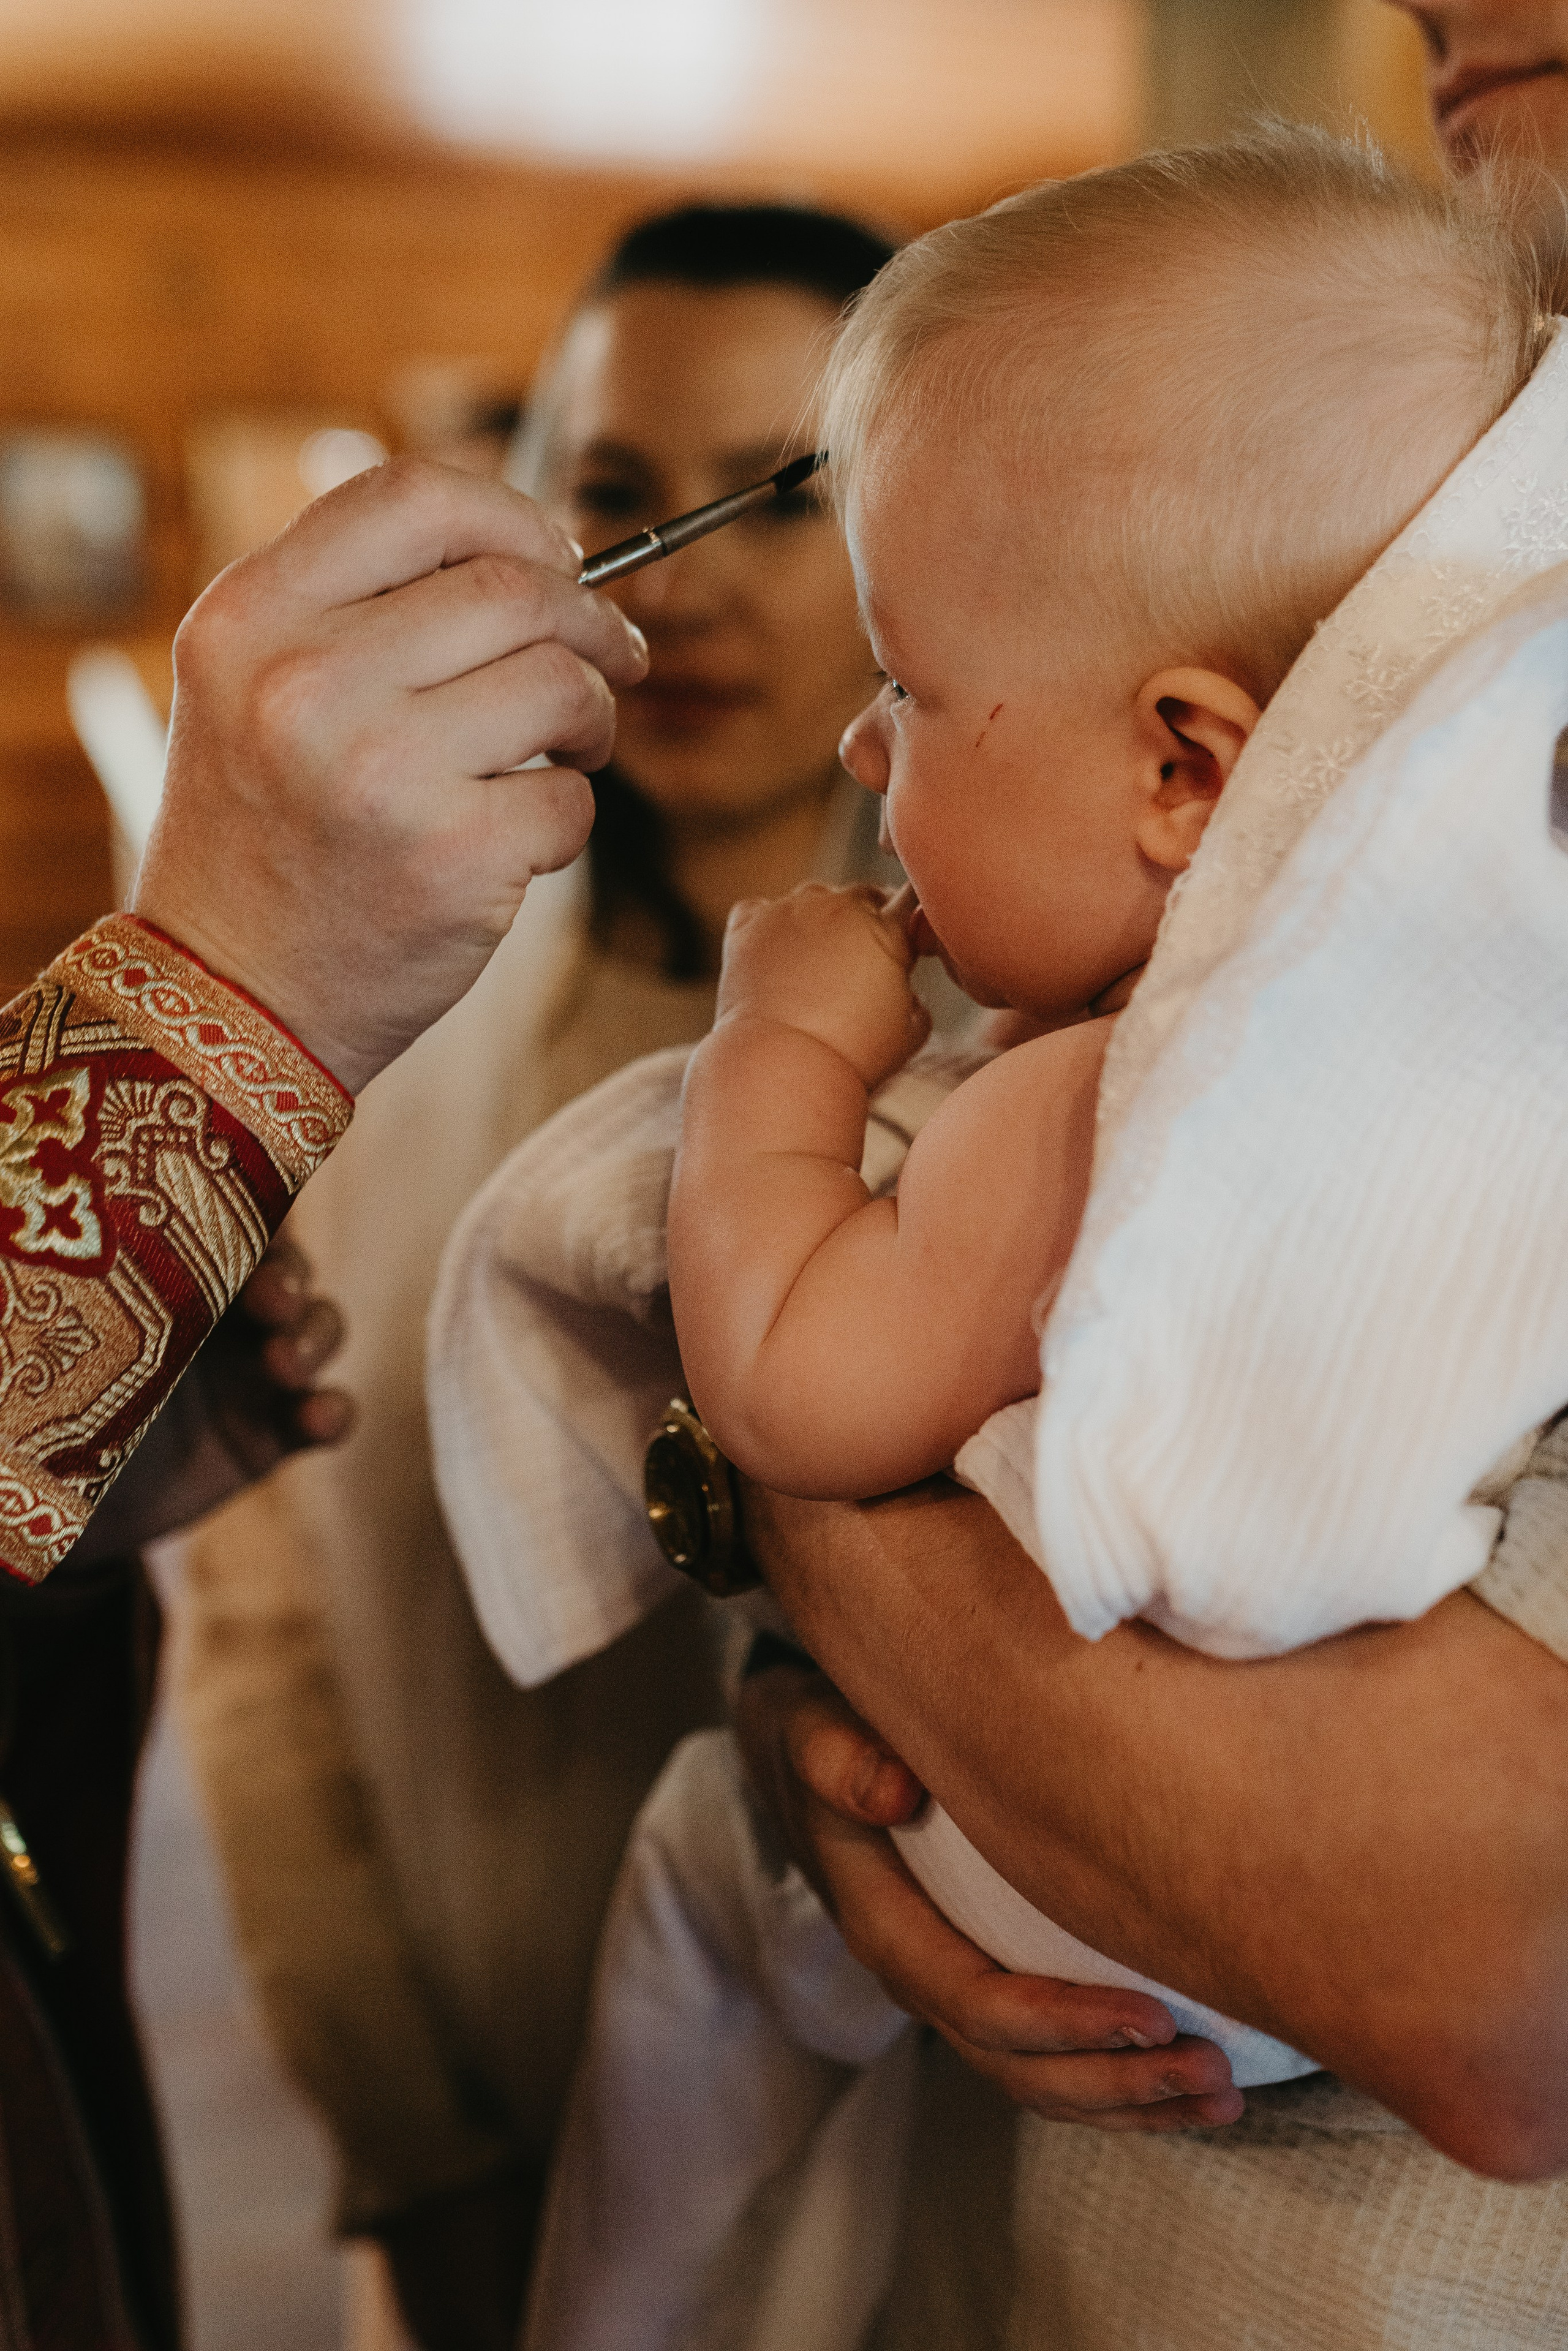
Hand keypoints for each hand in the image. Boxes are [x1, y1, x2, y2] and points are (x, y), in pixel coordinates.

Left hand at [69, 1236, 351, 1563]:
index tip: (249, 1226)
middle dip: (288, 1279)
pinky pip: (325, 1414)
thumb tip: (11, 1230)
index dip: (251, 1214)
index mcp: (170, 1275)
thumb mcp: (47, 1346)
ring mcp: (254, 1372)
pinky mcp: (272, 1434)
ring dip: (315, 1338)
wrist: (56, 1507)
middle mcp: (223, 1313)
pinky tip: (319, 1419)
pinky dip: (333, 1412)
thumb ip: (58, 1303)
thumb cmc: (46, 1408)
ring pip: (319, 1329)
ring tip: (287, 1363)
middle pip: (285, 1270)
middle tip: (271, 1301)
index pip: (226, 1222)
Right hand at [135, 460, 648, 1093]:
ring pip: (559, 684)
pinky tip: (521, 838)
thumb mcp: (251, 684)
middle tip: (612, 658)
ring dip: (593, 713)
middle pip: (514, 587)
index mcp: (251, 617)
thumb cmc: (267, 831)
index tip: (559, 558)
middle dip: (589, 620)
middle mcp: (306, 683)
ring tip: (569, 745)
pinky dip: (565, 816)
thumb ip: (355, 602)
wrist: (230, 994)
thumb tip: (528, 549)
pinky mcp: (450, 860)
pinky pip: (569, 798)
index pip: (414, 496)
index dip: (514, 516)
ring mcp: (380, 773)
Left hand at [716, 882, 930, 1089]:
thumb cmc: (851, 1056)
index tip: (903, 936)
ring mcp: (790, 911)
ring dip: (816, 919)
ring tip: (811, 962)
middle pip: (860, 895)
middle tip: (856, 956)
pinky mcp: (747, 924)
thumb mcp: (909, 1036)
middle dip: (864, 918)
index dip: (908, 916)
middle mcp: (839, 908)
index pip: (910, 900)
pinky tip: (769, 955)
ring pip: (811, 898)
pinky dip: (765, 925)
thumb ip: (917, 1004)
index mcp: (886, 932)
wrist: (782, 1064)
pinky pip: (758, 909)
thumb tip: (909, 996)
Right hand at [735, 1659, 1243, 2131]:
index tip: (1151, 2018)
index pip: (977, 2001)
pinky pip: (1049, 2055)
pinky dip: (1117, 2078)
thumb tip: (893, 1792)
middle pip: (1019, 2064)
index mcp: (884, 1925)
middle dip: (1117, 2079)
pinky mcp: (987, 1975)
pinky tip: (1185, 2078)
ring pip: (1040, 2077)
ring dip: (1130, 2096)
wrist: (809, 1746)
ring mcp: (953, 1984)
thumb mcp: (815, 1729)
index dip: (1063, 2024)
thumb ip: (842, 1757)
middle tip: (1213, 2071)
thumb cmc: (823, 1731)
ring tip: (1221, 2092)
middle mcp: (920, 1973)